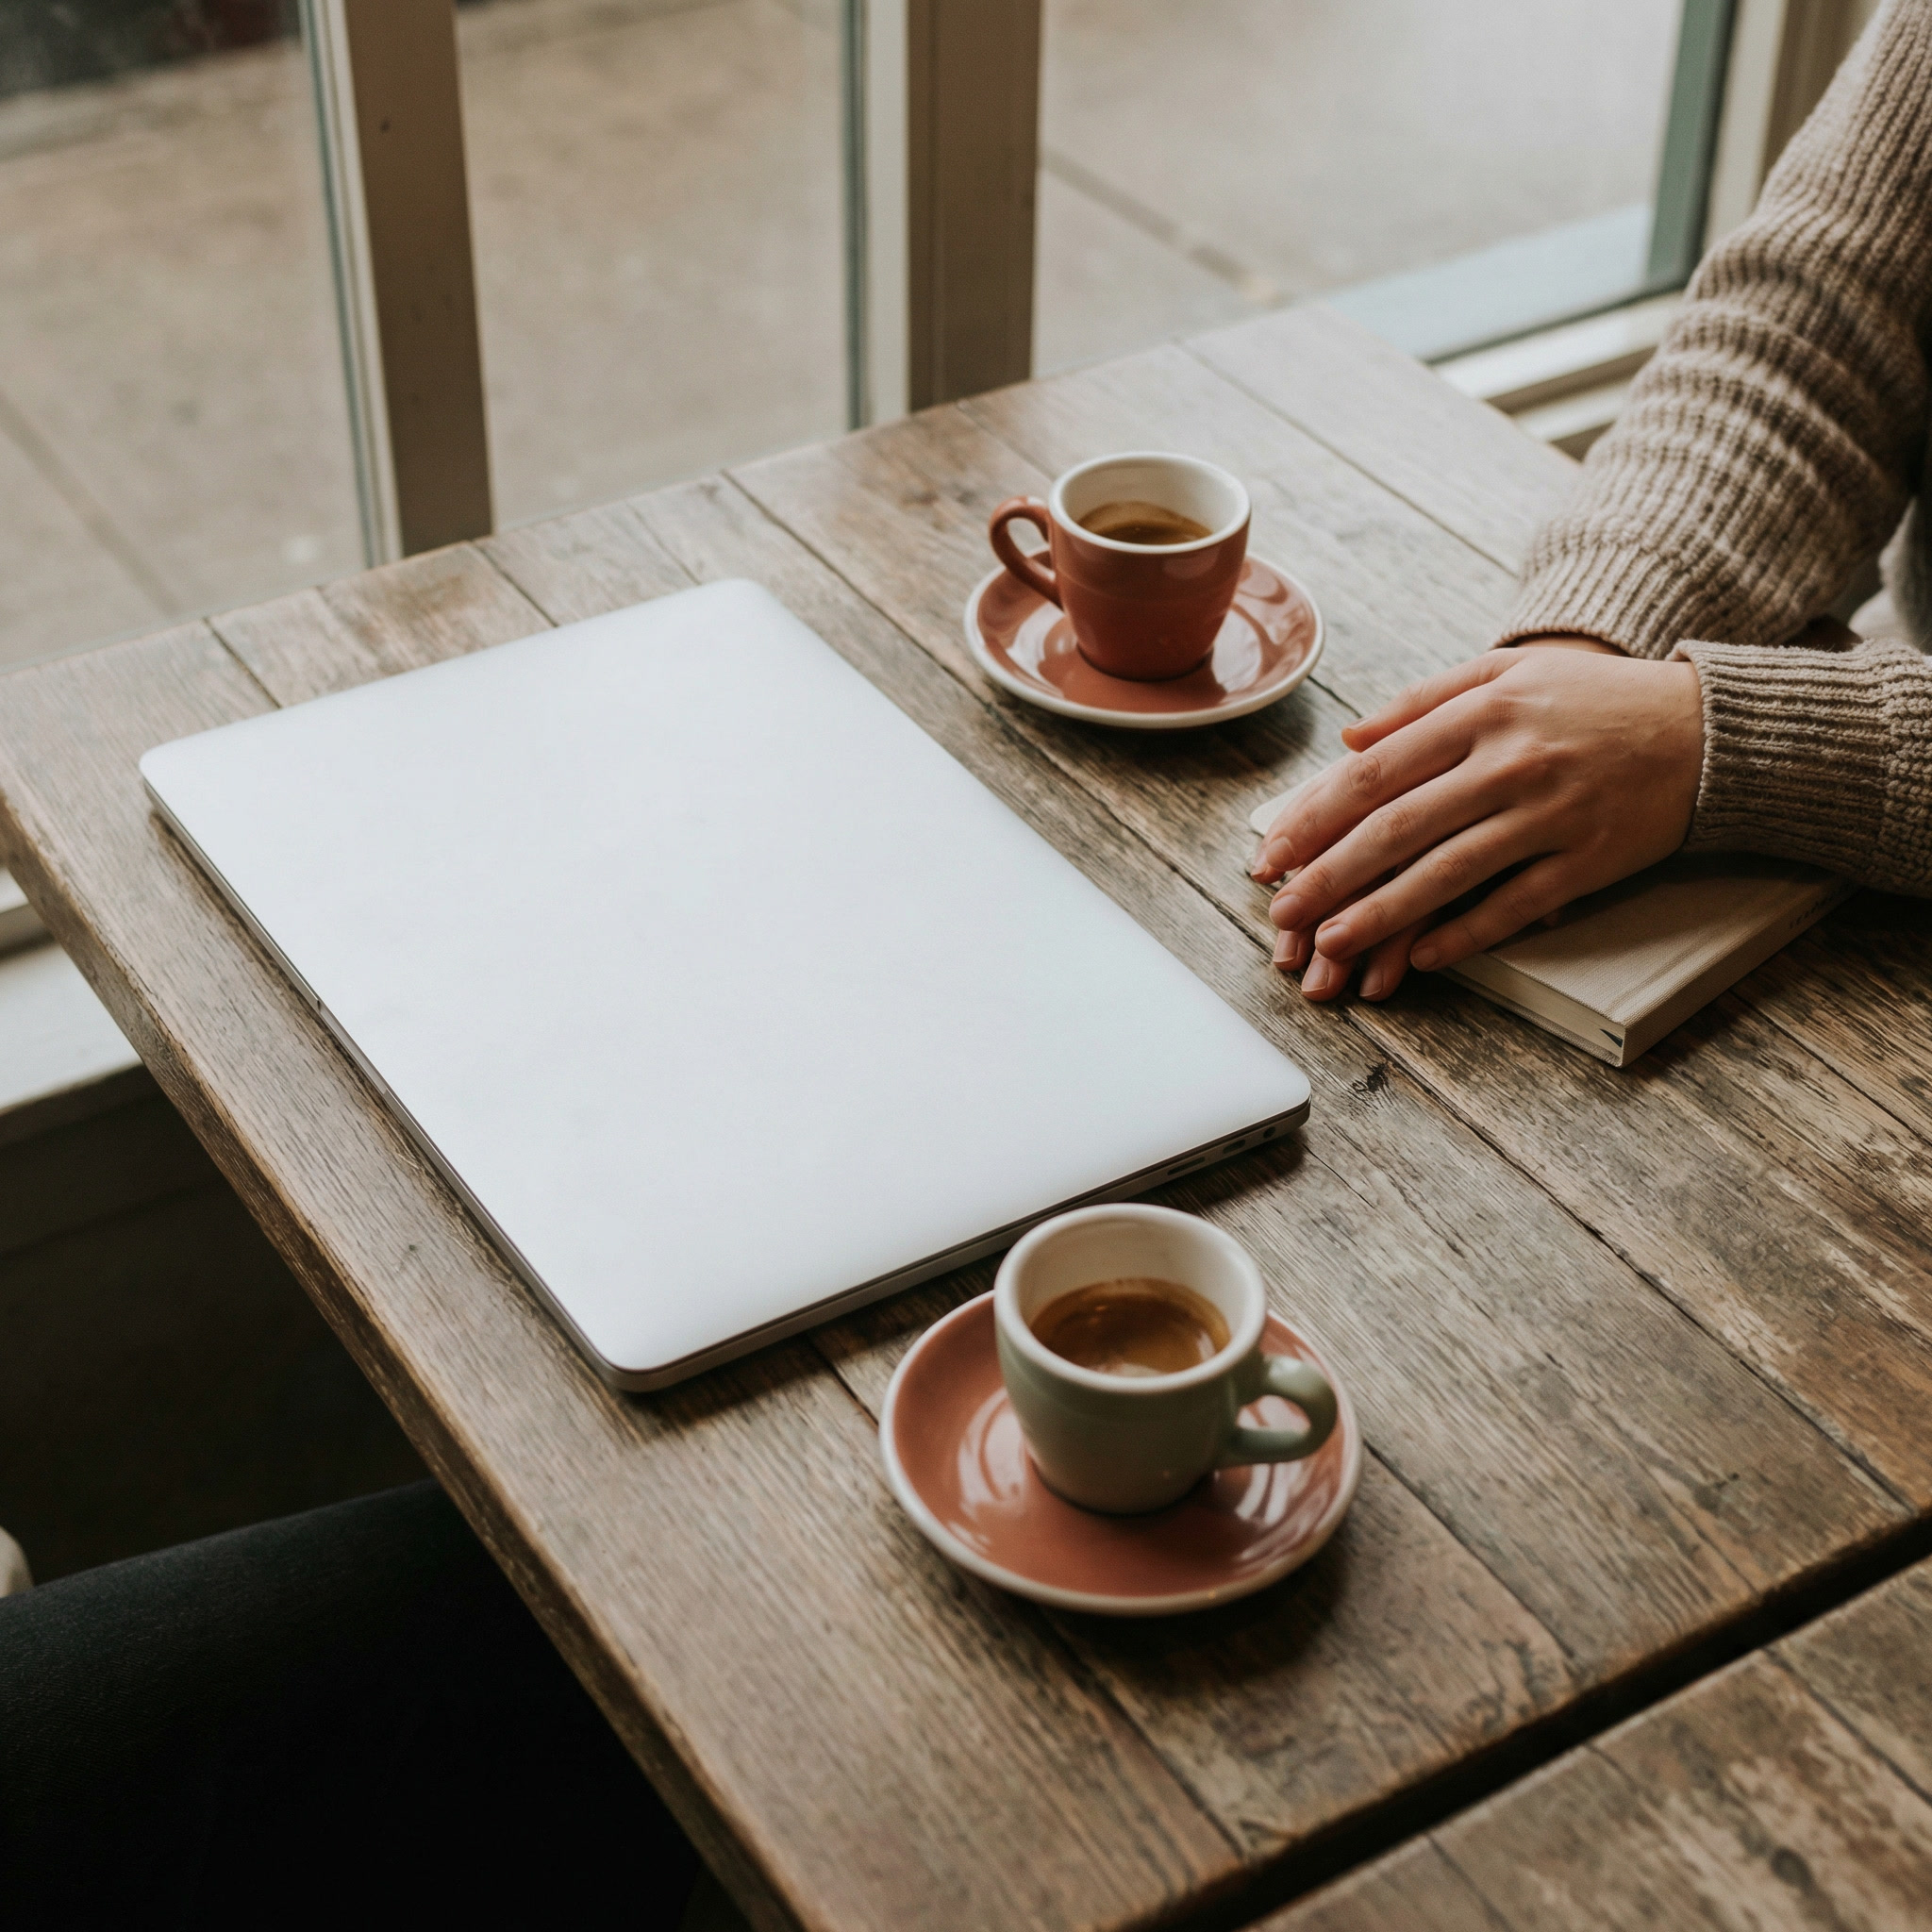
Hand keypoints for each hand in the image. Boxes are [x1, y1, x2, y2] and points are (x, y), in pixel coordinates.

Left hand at [1250, 639, 1703, 999]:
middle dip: (1330, 875)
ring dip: (1382, 914)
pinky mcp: (1589, 861)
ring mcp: (1551, 814)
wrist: (1709, 728)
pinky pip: (1516, 906)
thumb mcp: (1509, 674)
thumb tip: (1349, 739)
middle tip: (1281, 913)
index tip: (1272, 856)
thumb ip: (1425, 701)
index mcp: (1482, 712)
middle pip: (1400, 826)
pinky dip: (1466, 934)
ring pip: (1448, 872)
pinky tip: (1421, 958)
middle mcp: (1511, 762)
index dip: (1316, 819)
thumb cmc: (1593, 701)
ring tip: (1331, 944)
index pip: (1377, 771)